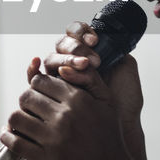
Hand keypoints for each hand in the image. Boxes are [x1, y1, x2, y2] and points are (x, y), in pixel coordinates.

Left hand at [2, 59, 141, 159]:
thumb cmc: (110, 139)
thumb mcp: (107, 103)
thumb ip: (89, 79)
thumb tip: (62, 68)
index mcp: (78, 100)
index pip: (41, 81)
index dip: (36, 86)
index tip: (39, 95)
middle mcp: (65, 117)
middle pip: (26, 97)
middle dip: (26, 102)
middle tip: (30, 110)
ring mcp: (54, 139)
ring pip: (17, 117)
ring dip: (16, 119)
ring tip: (22, 123)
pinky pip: (15, 142)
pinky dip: (8, 137)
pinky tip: (11, 136)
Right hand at [43, 21, 146, 158]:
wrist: (123, 125)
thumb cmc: (125, 100)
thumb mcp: (126, 69)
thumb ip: (115, 49)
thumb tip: (96, 38)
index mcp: (89, 53)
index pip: (76, 33)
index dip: (81, 33)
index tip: (94, 40)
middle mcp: (72, 64)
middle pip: (62, 45)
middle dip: (75, 48)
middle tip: (91, 59)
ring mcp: (60, 78)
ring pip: (50, 59)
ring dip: (63, 59)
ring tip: (81, 66)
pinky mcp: (49, 94)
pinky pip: (34, 79)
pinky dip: (32, 70)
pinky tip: (36, 65)